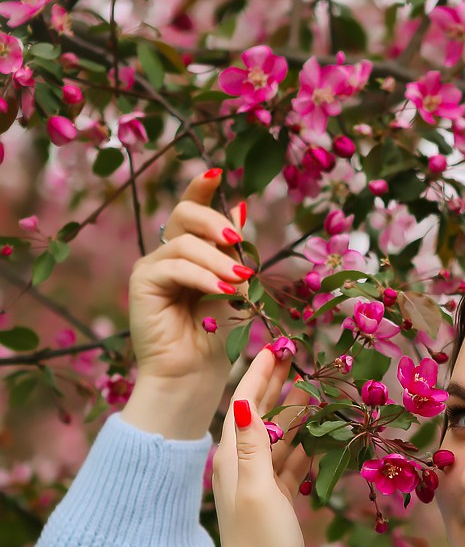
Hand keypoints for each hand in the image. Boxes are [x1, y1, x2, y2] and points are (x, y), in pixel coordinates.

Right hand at [127, 169, 251, 388]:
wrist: (192, 374)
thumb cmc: (215, 335)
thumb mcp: (233, 285)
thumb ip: (233, 251)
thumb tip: (241, 208)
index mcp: (188, 251)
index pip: (192, 209)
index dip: (202, 187)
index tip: (219, 172)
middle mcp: (166, 254)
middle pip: (186, 215)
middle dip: (214, 222)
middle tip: (238, 241)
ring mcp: (151, 267)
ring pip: (184, 242)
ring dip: (217, 259)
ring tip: (240, 279)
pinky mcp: (142, 283)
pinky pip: (174, 266)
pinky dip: (202, 276)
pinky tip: (224, 289)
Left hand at [211, 346, 313, 546]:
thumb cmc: (260, 545)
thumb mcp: (258, 490)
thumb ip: (252, 446)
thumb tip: (241, 400)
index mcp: (232, 458)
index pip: (244, 402)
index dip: (259, 372)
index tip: (277, 344)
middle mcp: (242, 464)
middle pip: (261, 414)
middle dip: (277, 384)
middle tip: (298, 355)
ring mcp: (260, 481)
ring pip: (280, 435)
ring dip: (296, 411)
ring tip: (315, 386)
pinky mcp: (276, 497)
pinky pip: (291, 459)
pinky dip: (306, 442)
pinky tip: (321, 430)